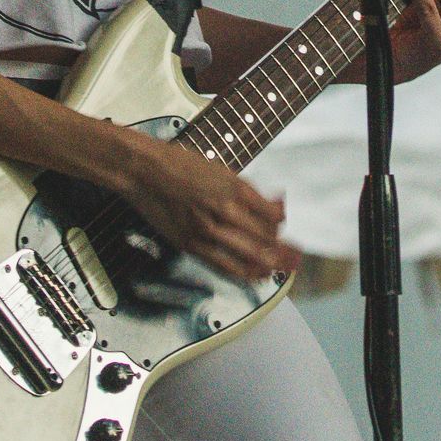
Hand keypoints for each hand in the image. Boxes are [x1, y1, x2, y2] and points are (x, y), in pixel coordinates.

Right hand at [114, 135, 300, 281]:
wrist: (144, 171)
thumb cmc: (178, 165)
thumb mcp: (220, 170)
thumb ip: (246, 191)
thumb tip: (272, 205)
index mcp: (235, 189)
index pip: (272, 216)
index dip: (281, 222)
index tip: (282, 223)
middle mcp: (225, 211)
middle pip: (266, 240)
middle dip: (284, 250)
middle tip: (295, 256)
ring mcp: (208, 231)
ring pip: (250, 257)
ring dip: (270, 264)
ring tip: (281, 267)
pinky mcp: (192, 245)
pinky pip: (225, 267)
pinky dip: (245, 273)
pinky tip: (256, 274)